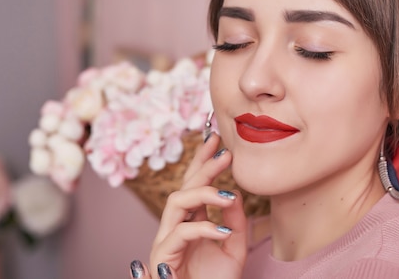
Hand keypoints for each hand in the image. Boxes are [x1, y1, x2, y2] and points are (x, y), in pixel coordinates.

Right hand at [130, 132, 246, 278]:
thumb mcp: (234, 249)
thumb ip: (235, 222)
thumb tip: (235, 194)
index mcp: (190, 222)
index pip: (194, 184)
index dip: (203, 161)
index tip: (217, 141)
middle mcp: (176, 226)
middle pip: (184, 186)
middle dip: (203, 166)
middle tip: (225, 152)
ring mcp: (167, 240)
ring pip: (177, 202)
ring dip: (203, 192)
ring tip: (228, 195)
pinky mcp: (163, 257)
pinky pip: (181, 233)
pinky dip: (204, 228)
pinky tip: (224, 231)